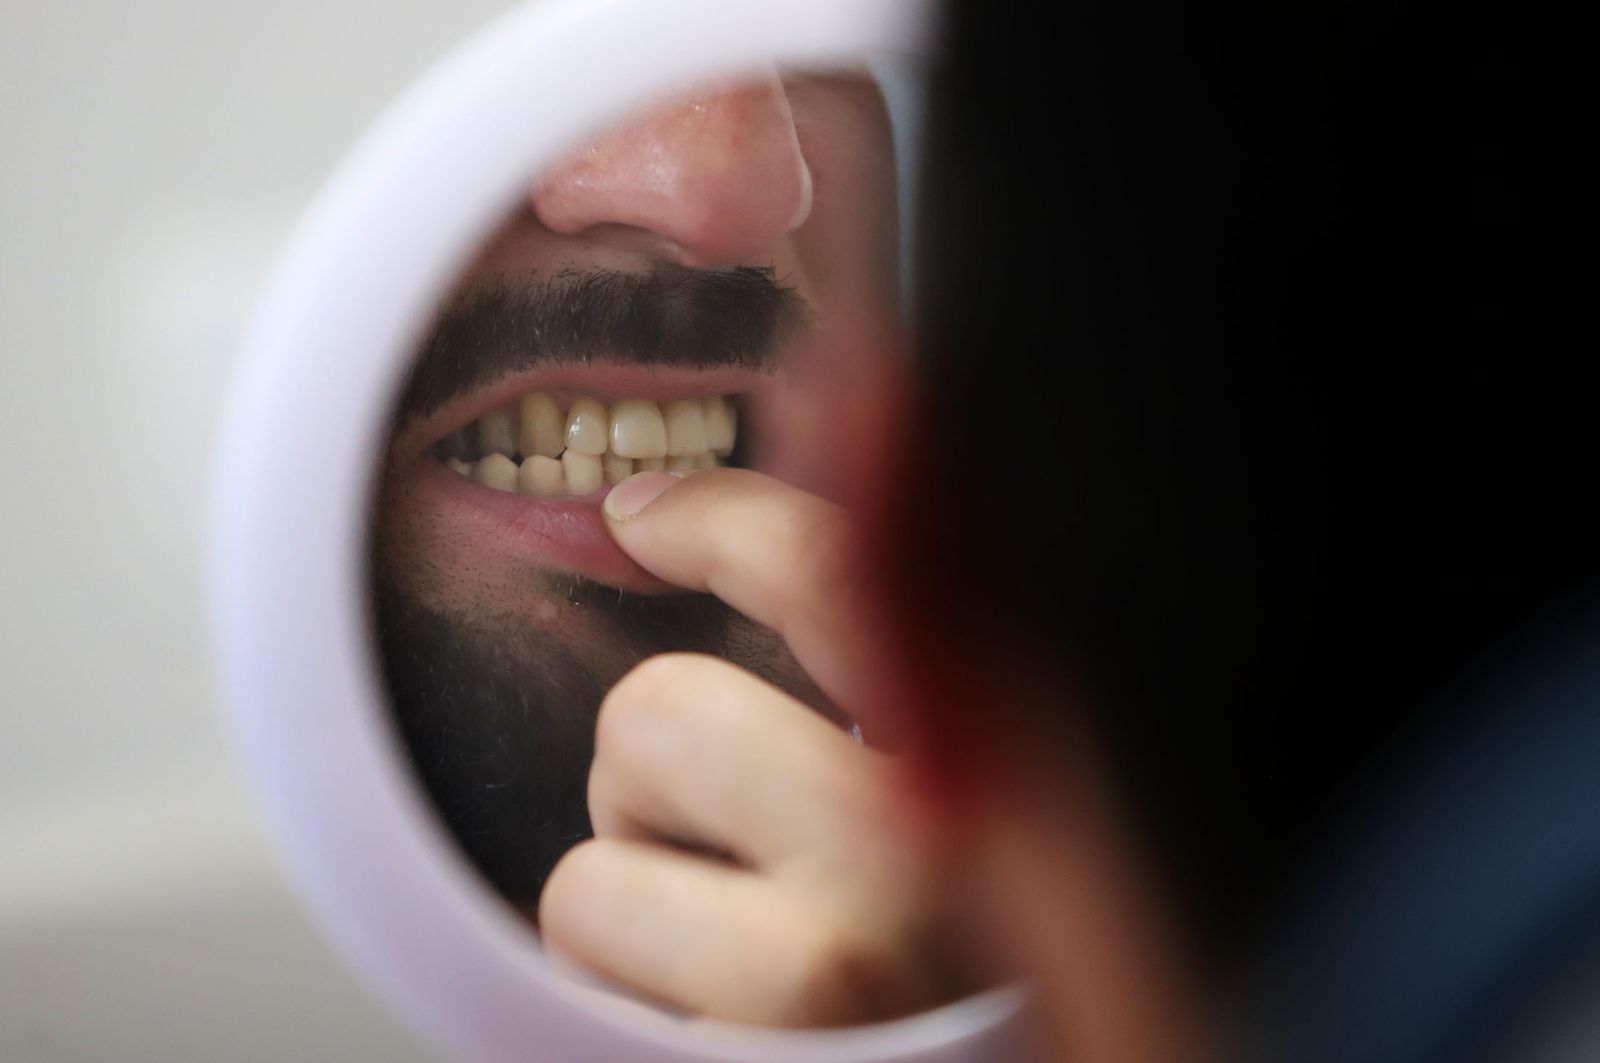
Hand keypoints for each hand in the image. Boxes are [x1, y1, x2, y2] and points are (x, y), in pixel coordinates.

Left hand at [537, 469, 956, 1025]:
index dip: (720, 518)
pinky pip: (581, 984)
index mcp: (1004, 764)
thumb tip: (736, 531)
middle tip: (740, 836)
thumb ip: (909, 692)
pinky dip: (623, 986)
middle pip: (652, 718)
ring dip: (638, 894)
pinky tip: (714, 1013)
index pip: (835, 573)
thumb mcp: (998, 812)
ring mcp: (822, 987)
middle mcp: (927, 869)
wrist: (1043, 1056)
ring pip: (589, 867)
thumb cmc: (975, 963)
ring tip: (734, 942)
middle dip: (663, 775)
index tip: (648, 516)